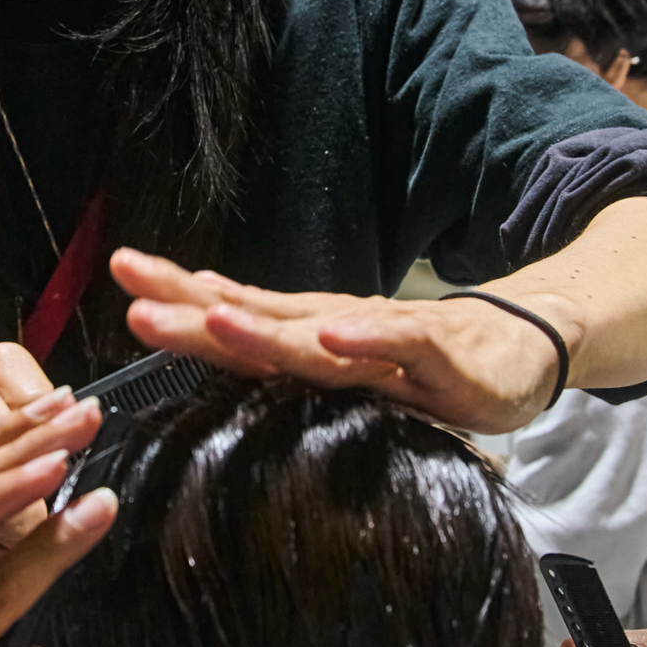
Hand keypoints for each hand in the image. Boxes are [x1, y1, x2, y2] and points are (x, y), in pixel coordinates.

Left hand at [112, 248, 566, 432]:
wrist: (523, 344)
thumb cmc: (425, 360)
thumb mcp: (346, 360)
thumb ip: (285, 354)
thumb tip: (213, 325)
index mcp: (310, 333)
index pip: (235, 315)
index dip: (180, 301)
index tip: (123, 286)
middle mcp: (337, 328)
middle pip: (257, 319)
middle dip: (195, 309)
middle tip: (135, 297)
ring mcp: (386, 340)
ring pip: (314, 334)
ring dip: (263, 326)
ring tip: (210, 314)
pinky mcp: (438, 356)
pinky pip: (398, 348)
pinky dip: (363, 341)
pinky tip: (329, 336)